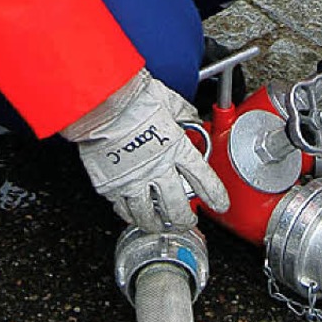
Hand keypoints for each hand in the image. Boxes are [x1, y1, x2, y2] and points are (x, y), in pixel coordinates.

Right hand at [62, 70, 228, 231]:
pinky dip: (130, 214)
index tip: (219, 204)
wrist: (101, 101)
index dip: (215, 196)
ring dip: (157, 224)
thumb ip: (184, 112)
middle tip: (187, 221)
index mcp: (176, 147)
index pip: (203, 179)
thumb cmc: (132, 97)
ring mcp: (133, 179)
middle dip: (185, 220)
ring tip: (160, 224)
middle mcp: (157, 168)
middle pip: (177, 207)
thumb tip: (192, 118)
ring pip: (149, 215)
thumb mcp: (167, 99)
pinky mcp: (110, 184)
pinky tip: (133, 213)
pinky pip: (123, 209)